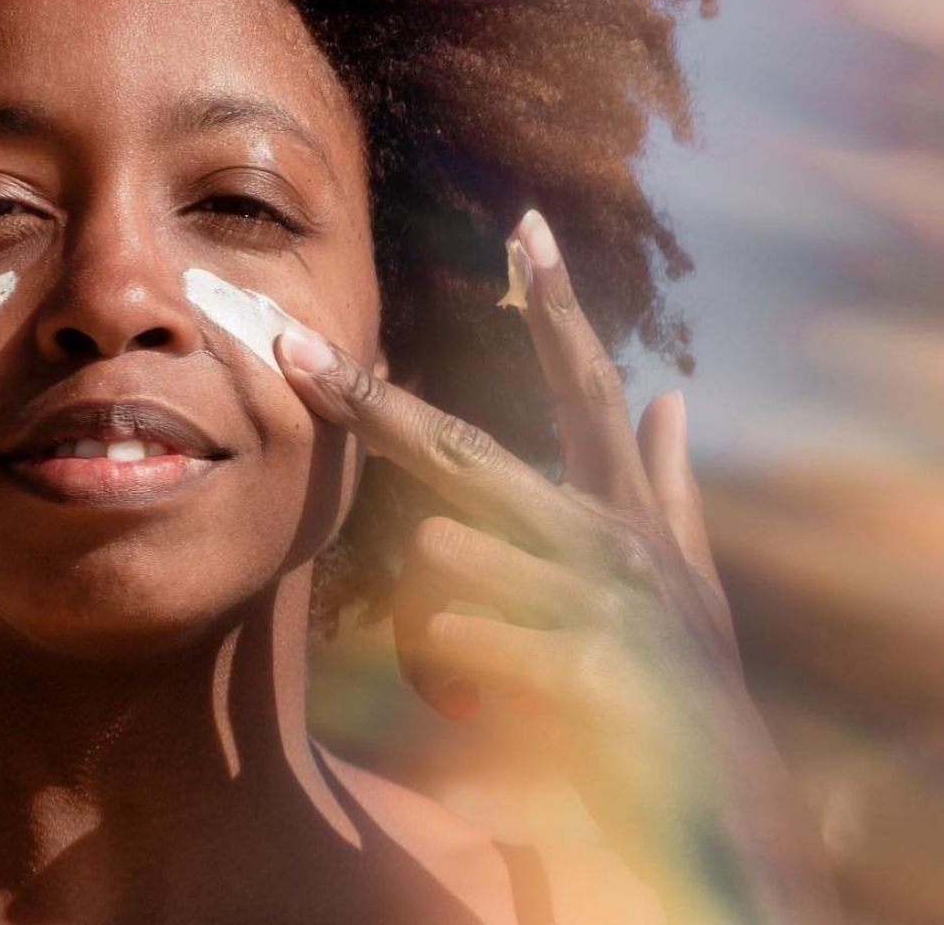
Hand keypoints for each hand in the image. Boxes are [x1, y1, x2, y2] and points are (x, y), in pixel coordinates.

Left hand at [275, 210, 837, 923]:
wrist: (729, 805)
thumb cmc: (682, 673)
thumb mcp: (684, 575)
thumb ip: (664, 486)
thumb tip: (671, 399)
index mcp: (620, 510)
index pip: (584, 387)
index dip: (557, 308)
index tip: (524, 227)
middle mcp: (614, 544)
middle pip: (479, 458)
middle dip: (383, 409)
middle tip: (302, 359)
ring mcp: (606, 613)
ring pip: (482, 559)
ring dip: (456, 570)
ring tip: (439, 565)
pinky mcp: (596, 688)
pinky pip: (487, 659)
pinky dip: (464, 672)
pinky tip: (465, 708)